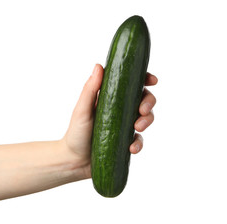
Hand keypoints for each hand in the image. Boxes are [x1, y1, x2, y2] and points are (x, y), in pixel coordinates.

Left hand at [63, 64, 156, 178]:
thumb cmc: (75, 132)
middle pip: (144, 99)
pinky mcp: (127, 142)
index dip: (145, 79)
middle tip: (142, 110)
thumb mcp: (82, 110)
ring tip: (137, 128)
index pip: (131, 83)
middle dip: (149, 102)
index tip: (152, 81)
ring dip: (147, 121)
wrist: (74, 161)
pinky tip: (131, 148)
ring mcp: (125, 126)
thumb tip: (99, 66)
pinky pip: (140, 140)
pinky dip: (139, 143)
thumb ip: (90, 89)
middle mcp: (121, 109)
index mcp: (111, 97)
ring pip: (146, 118)